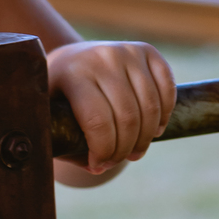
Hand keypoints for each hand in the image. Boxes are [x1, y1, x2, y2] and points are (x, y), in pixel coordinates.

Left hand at [46, 42, 175, 174]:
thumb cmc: (59, 95)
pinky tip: (154, 130)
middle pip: (127, 117)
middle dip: (124, 149)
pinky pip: (167, 88)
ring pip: (150, 106)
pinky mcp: (146, 50)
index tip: (98, 164)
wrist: (70, 59)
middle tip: (117, 161)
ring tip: (135, 151)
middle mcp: (102, 58)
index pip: (98, 122)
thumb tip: (96, 167)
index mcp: (73, 73)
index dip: (104, 151)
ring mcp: (126, 51)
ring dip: (146, 137)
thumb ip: (66, 143)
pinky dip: (165, 114)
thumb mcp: (51, 115)